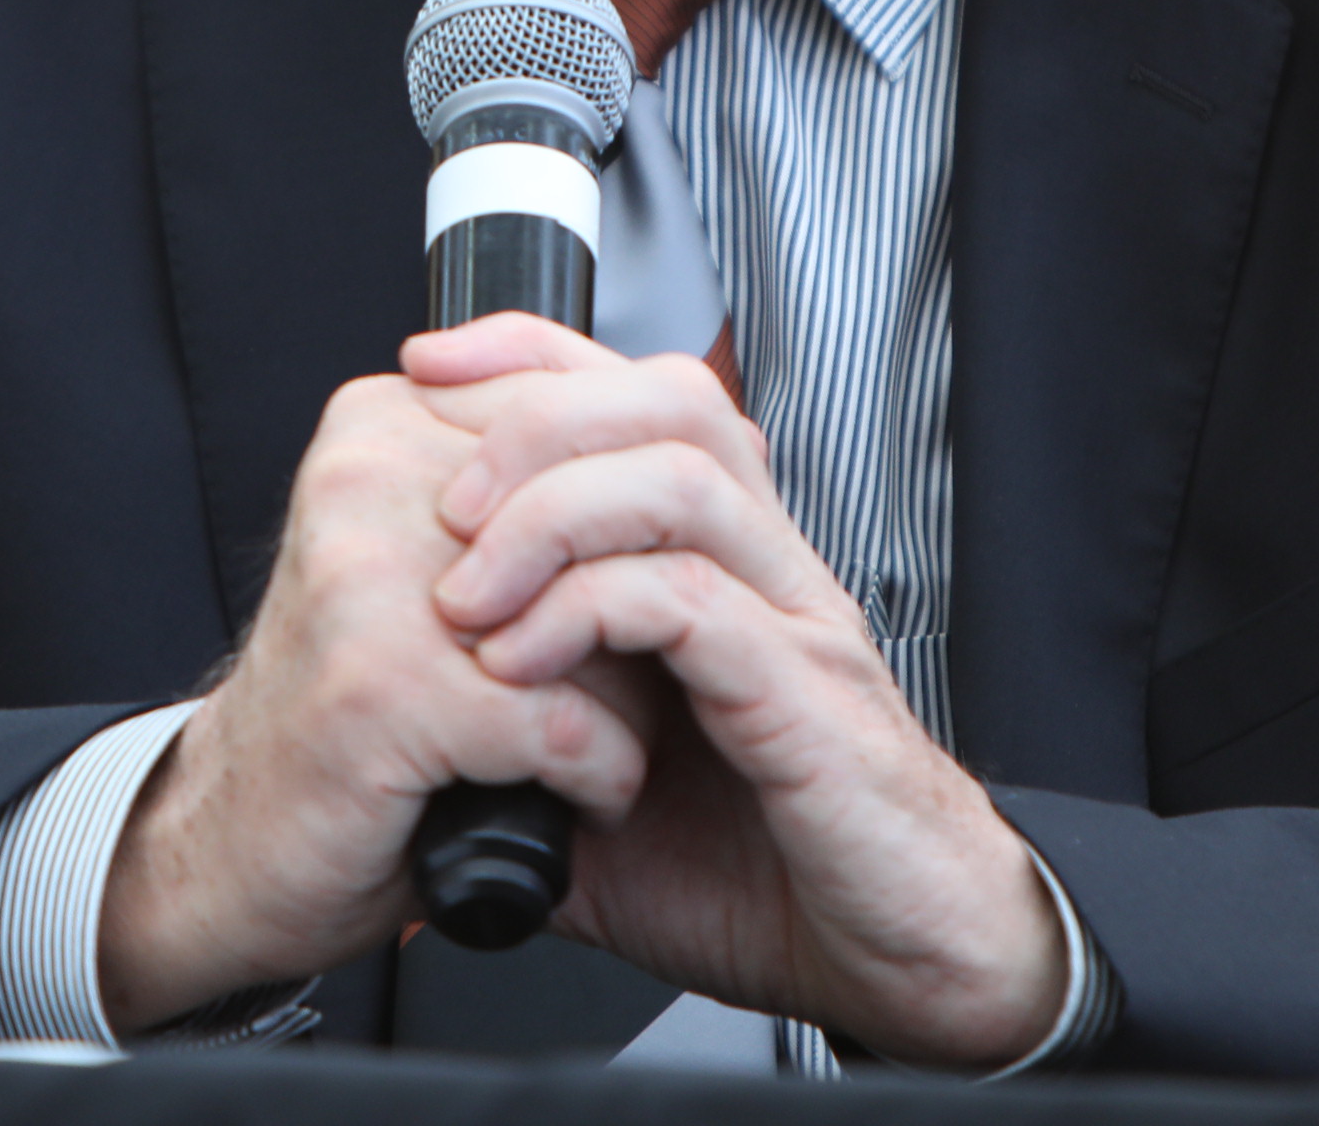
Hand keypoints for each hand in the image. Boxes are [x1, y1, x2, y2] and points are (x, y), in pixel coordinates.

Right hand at [92, 360, 655, 1030]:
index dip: (632, 531)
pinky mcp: (385, 683)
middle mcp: (370, 473)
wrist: (233, 841)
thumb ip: (536, 489)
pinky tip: (563, 800)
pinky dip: (597, 784)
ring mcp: (371, 573)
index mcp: (386, 422)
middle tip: (606, 686)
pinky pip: (573, 727)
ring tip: (580, 745)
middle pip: (608, 522)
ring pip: (606, 622)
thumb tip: (710, 459)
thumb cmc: (354, 710)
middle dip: (634, 621)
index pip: (588, 416)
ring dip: (627, 708)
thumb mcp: (436, 563)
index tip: (612, 601)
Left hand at [413, 317, 1066, 1070]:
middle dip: (535, 420)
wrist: (902, 962)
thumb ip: (521, 765)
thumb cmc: (774, 878)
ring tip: (468, 592)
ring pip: (683, 480)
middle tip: (444, 503)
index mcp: (725, 565)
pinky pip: (697, 605)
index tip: (426, 373)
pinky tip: (520, 665)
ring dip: (551, 513)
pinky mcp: (806, 700)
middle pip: (666, 402)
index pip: (634, 393)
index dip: (529, 357)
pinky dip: (589, 613)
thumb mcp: (607, 813)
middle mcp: (768, 570)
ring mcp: (796, 625)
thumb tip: (416, 774)